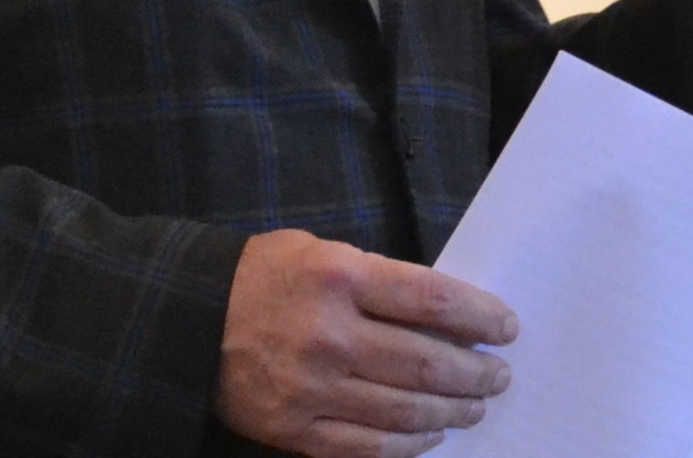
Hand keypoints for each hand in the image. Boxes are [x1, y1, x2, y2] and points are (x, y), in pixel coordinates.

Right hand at [215, 230, 517, 457]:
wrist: (186, 320)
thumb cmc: (262, 278)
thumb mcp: (319, 252)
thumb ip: (378, 279)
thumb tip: (446, 316)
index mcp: (339, 277)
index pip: (434, 301)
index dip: (482, 318)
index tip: (506, 329)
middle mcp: (329, 335)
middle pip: (428, 364)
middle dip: (477, 373)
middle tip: (499, 376)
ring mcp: (312, 389)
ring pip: (406, 411)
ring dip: (453, 412)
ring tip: (474, 407)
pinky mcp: (296, 431)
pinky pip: (369, 447)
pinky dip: (409, 444)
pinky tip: (430, 435)